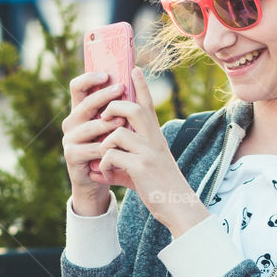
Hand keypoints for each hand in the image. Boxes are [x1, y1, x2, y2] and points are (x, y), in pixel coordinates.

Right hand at [62, 71, 127, 215]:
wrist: (97, 180)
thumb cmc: (108, 149)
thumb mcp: (111, 127)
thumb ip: (115, 108)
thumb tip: (134, 79)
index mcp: (80, 111)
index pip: (77, 87)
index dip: (89, 78)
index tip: (107, 75)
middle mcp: (71, 122)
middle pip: (85, 104)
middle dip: (104, 96)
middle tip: (121, 89)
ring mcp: (69, 139)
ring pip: (89, 127)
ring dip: (107, 123)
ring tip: (122, 120)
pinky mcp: (71, 156)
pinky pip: (91, 148)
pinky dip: (106, 148)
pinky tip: (117, 146)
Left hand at [97, 69, 210, 236]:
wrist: (178, 207)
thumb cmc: (159, 188)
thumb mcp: (142, 170)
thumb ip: (122, 162)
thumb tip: (99, 165)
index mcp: (155, 137)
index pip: (147, 105)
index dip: (141, 86)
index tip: (134, 69)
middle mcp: (154, 140)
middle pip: (132, 108)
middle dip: (113, 108)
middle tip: (105, 118)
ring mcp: (148, 152)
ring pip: (117, 133)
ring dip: (104, 145)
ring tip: (104, 158)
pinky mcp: (141, 167)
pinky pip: (112, 156)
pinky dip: (104, 166)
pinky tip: (107, 176)